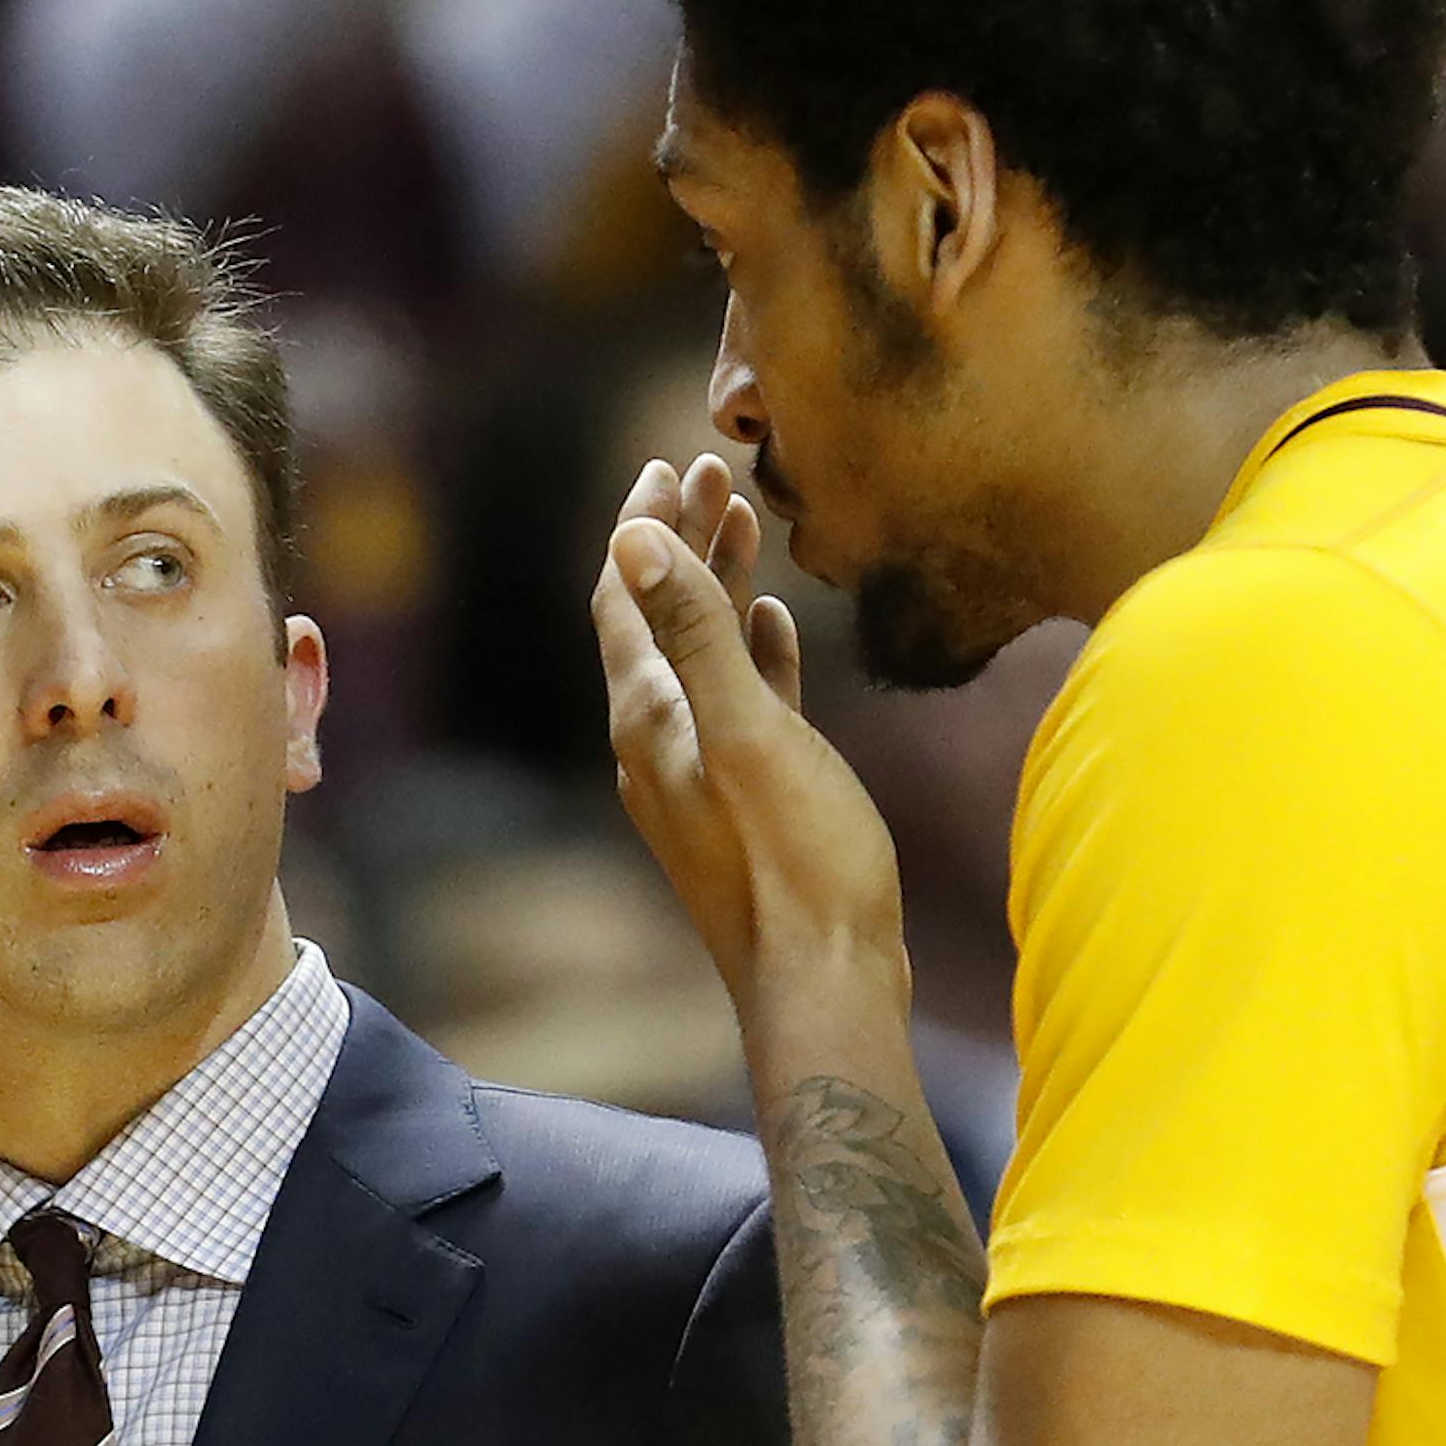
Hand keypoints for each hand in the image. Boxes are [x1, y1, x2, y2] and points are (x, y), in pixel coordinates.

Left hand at [591, 456, 905, 1013]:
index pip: (622, 596)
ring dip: (716, 588)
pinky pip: (735, 704)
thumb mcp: (746, 731)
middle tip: (714, 472)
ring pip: (698, 655)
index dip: (640, 526)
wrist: (824, 981)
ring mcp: (699, 774)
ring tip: (746, 522)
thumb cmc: (795, 862)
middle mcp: (657, 745)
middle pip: (655, 618)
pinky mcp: (745, 800)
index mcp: (648, 720)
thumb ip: (694, 633)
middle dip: (680, 541)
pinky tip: (776, 623)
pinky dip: (748, 651)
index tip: (668, 464)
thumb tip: (634, 537)